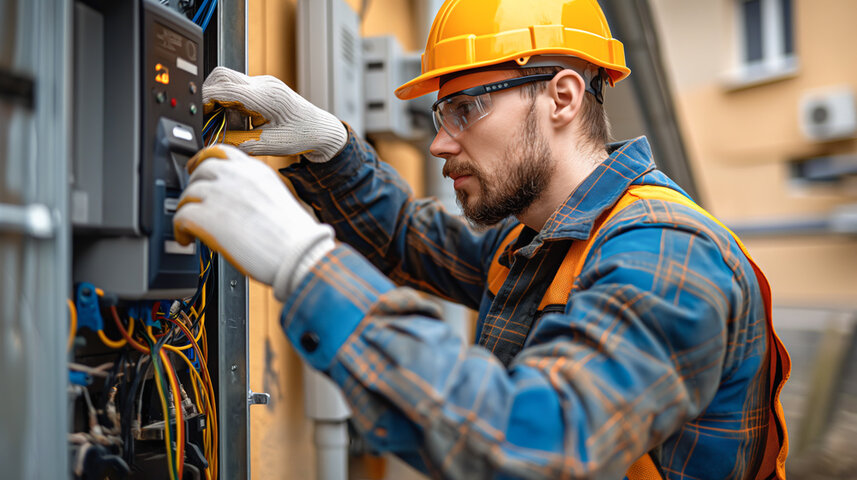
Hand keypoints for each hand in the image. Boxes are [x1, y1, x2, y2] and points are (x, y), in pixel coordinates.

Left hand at [173, 145, 334, 299]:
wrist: (299, 254)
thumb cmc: (294, 236)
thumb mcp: (276, 198)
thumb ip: (253, 190)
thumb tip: (234, 199)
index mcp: (255, 171)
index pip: (221, 151)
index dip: (203, 159)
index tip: (197, 169)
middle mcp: (236, 177)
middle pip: (200, 169)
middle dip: (194, 186)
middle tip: (194, 202)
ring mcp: (221, 195)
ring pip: (188, 193)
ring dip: (186, 209)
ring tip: (191, 226)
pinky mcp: (208, 217)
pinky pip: (180, 216)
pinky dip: (179, 229)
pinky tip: (187, 238)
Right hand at [202, 66, 346, 161]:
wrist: (321, 130)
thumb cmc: (303, 136)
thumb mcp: (271, 146)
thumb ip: (241, 144)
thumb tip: (214, 142)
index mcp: (268, 97)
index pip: (227, 88)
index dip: (206, 99)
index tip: (197, 113)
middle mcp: (264, 84)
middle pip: (222, 76)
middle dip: (208, 96)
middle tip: (208, 120)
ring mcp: (263, 83)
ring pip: (227, 82)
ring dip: (221, 102)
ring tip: (234, 126)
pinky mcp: (261, 87)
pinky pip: (238, 89)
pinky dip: (231, 105)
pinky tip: (243, 123)